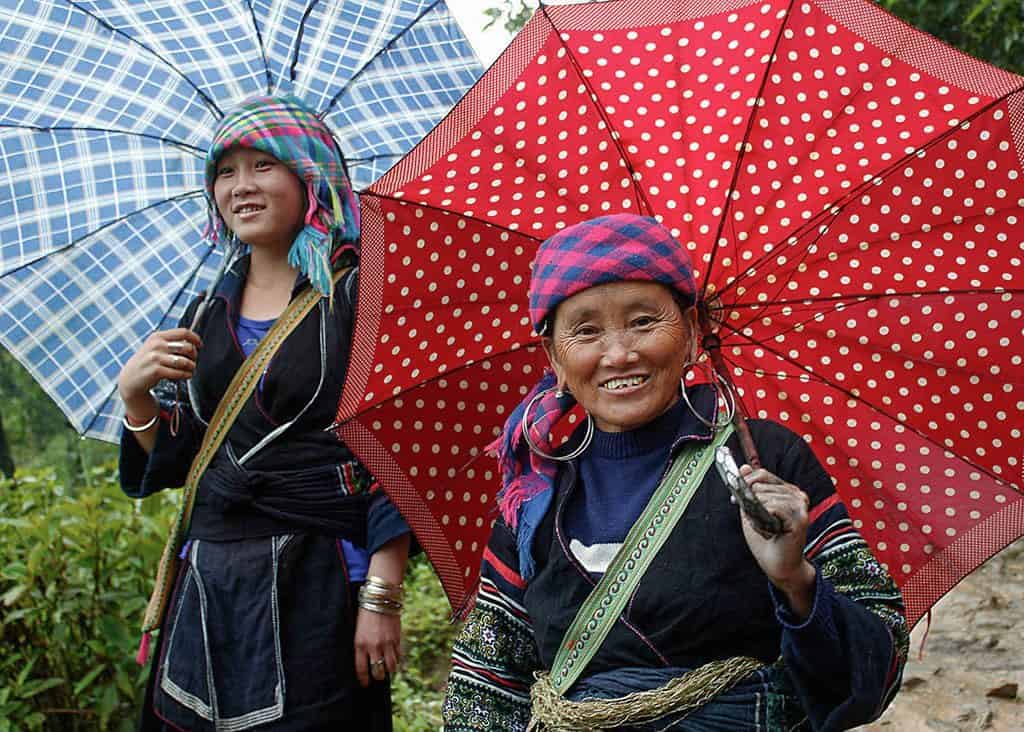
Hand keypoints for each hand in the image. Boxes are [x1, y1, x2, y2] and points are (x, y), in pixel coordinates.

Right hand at [117, 328, 201, 411]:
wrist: (130, 378)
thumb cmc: (148, 362)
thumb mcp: (155, 347)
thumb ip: (171, 342)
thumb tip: (193, 342)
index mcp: (158, 336)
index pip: (183, 332)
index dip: (195, 338)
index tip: (200, 345)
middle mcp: (156, 345)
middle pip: (187, 347)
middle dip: (194, 356)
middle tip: (193, 361)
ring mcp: (155, 358)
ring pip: (184, 361)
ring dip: (191, 367)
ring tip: (191, 370)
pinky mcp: (156, 371)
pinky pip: (178, 372)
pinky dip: (186, 375)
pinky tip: (186, 375)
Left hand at [354, 606, 401, 687]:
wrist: (381, 598)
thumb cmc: (366, 612)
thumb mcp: (358, 630)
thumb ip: (362, 645)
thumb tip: (366, 659)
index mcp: (360, 644)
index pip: (361, 669)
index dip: (364, 679)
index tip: (365, 684)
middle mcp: (373, 646)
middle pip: (378, 671)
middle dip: (378, 676)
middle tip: (378, 677)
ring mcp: (387, 643)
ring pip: (391, 666)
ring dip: (390, 670)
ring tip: (388, 668)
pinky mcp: (397, 638)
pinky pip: (398, 655)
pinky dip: (397, 659)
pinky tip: (394, 658)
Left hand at [737, 464, 816, 618]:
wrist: (777, 565)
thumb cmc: (766, 539)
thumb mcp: (752, 509)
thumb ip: (749, 489)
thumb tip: (744, 468)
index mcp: (788, 490)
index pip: (763, 474)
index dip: (745, 484)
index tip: (734, 499)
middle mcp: (798, 495)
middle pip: (762, 484)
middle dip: (750, 502)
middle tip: (756, 520)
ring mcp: (801, 506)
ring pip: (765, 496)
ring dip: (757, 515)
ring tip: (765, 528)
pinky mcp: (800, 519)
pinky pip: (772, 508)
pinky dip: (763, 520)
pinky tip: (769, 531)